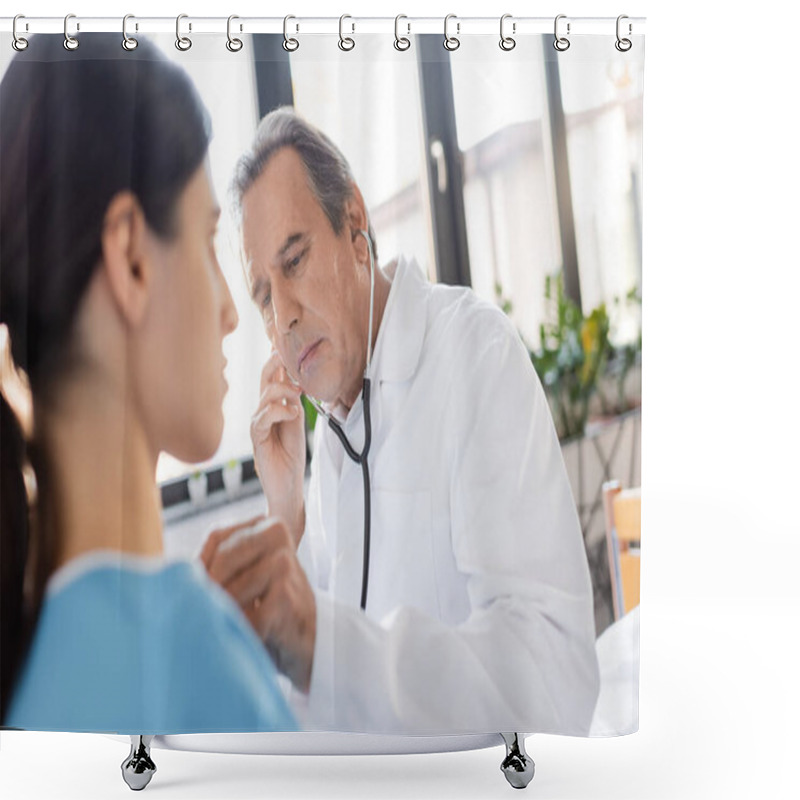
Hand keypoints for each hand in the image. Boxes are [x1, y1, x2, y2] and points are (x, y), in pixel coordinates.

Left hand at [200, 515, 316, 692]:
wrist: (309, 636)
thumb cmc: (267, 605)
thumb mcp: (243, 574)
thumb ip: (215, 565)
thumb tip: (174, 574)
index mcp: (265, 525)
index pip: (217, 537)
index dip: (201, 566)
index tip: (199, 591)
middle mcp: (278, 536)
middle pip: (223, 561)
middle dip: (211, 593)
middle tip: (209, 615)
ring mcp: (284, 564)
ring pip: (231, 591)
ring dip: (226, 616)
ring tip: (233, 626)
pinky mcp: (287, 596)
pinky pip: (247, 618)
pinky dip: (242, 633)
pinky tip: (249, 638)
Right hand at [251, 353, 305, 544]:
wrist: (287, 484)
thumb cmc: (291, 453)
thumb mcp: (297, 420)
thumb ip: (294, 400)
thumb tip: (297, 376)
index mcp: (272, 404)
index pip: (272, 375)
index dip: (277, 357)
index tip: (285, 340)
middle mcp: (261, 410)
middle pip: (264, 378)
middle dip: (275, 363)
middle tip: (287, 354)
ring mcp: (256, 423)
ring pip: (265, 395)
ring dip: (284, 390)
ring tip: (298, 397)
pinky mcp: (256, 438)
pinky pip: (262, 417)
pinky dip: (279, 411)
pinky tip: (292, 414)